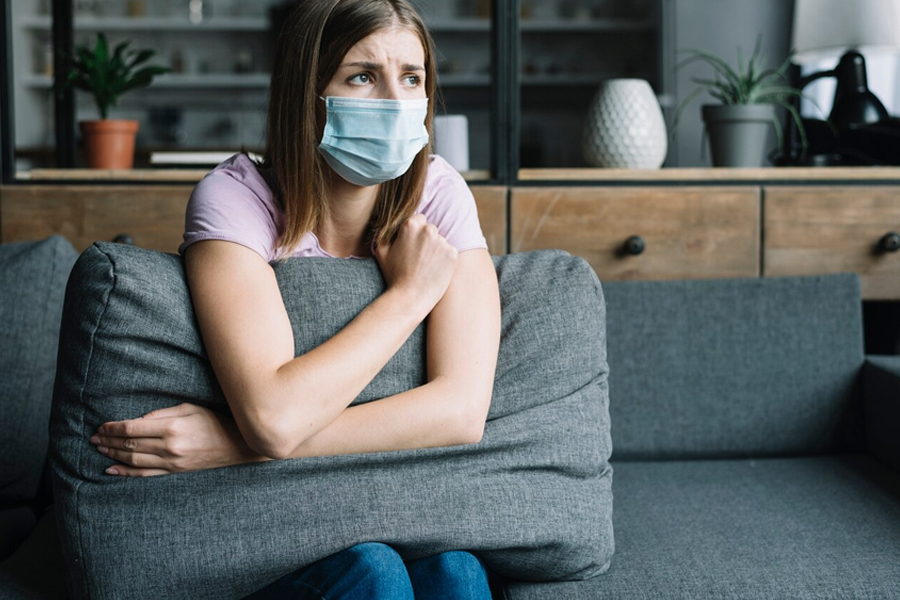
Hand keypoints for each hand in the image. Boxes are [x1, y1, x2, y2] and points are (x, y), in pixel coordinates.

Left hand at [90, 403, 264, 476]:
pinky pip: (145, 474)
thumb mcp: (190, 408)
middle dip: (109, 441)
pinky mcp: (174, 472)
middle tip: (93, 438)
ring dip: (113, 454)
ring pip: (134, 460)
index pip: (133, 427)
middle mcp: (169, 447)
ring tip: (99, 449)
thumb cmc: (214, 422)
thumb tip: (139, 419)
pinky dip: (126, 472)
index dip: (113, 428)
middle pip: (130, 444)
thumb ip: (162, 412)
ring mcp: (171, 462)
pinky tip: (112, 469)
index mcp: (172, 427)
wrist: (236, 446)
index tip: (102, 426)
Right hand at [374, 214, 457, 314]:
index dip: (414, 234)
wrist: (410, 298)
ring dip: (435, 250)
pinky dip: (444, 260)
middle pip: (430, 229)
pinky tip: (434, 270)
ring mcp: (442, 242)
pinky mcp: (452, 254)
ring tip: (425, 266)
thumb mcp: (382, 251)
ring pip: (440, 241)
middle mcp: (428, 230)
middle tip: (418, 258)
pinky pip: (449, 252)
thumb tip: (390, 224)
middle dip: (426, 240)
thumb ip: (386, 232)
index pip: (418, 219)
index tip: (411, 246)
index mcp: (410, 225)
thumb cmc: (394, 275)